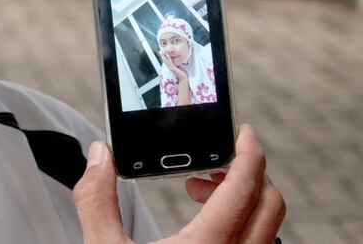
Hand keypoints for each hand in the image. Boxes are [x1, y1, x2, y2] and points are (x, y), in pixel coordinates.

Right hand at [74, 125, 285, 243]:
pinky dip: (240, 228)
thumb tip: (99, 156)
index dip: (249, 154)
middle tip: (209, 167)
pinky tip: (204, 232)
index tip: (243, 134)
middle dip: (246, 176)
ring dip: (243, 204)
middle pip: (269, 206)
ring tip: (199, 198)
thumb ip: (96, 199)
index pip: (245, 188)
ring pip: (267, 232)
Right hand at [160, 52, 186, 82]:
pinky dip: (168, 58)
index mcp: (171, 67)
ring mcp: (171, 68)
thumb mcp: (179, 68)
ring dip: (163, 56)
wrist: (183, 79)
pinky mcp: (173, 68)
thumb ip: (177, 65)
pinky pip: (170, 62)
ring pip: (166, 61)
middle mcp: (170, 67)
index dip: (164, 58)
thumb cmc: (181, 74)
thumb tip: (177, 63)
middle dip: (162, 56)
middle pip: (165, 61)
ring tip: (161, 53)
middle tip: (160, 52)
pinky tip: (167, 55)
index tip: (162, 54)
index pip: (166, 62)